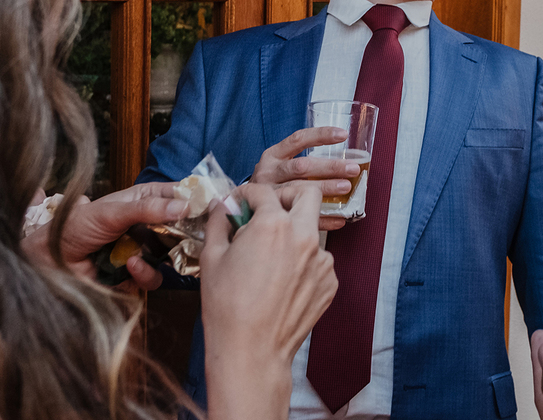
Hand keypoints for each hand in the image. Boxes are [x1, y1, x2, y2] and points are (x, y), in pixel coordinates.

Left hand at [20, 182, 187, 288]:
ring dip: (165, 255)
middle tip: (197, 237)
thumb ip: (149, 209)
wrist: (48, 262)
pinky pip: (154, 277)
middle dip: (189, 233)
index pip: (177, 196)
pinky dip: (145, 273)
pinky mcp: (136, 275)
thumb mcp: (112, 211)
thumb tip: (185, 207)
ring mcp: (143, 250)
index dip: (194, 199)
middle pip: (182, 227)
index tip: (212, 204)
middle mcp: (148, 224)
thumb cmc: (74, 227)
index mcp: (143, 201)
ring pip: (173, 255)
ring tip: (145, 253)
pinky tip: (130, 266)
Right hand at [199, 182, 336, 419]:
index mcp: (273, 224)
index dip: (247, 193)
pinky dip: (302, 263)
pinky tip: (282, 283)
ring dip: (295, 234)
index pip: (263, 191)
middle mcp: (304, 236)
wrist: (252, 351)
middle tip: (270, 210)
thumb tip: (223, 205)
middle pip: (308, 194)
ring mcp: (322, 260)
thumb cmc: (226, 306)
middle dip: (288, 196)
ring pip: (313, 231)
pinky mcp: (331, 281)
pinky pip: (318, 260)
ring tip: (271, 259)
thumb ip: (219, 221)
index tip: (241, 202)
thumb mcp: (211, 257)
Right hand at [251, 127, 353, 230]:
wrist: (237, 209)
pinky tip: (341, 218)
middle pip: (302, 166)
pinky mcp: (271, 214)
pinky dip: (323, 218)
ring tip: (347, 189)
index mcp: (272, 156)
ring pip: (299, 188)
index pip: (297, 140)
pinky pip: (301, 215)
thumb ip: (302, 163)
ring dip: (326, 188)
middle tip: (353, 169)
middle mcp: (268, 172)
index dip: (320, 135)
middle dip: (330, 166)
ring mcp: (268, 194)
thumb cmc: (269, 185)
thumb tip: (343, 160)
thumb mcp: (278, 167)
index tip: (343, 134)